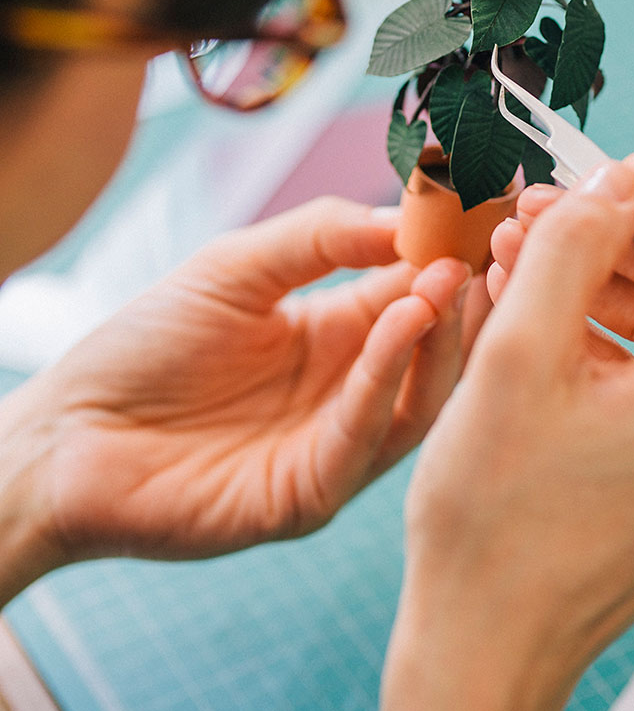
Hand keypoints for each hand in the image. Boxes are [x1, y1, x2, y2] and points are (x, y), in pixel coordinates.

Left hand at [0, 197, 475, 594]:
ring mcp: (334, 449)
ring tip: (444, 282)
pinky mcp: (307, 496)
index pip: (418, 293)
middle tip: (486, 250)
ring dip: (438, 340)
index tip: (488, 214)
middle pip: (436, 351)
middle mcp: (349, 392)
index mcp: (338, 335)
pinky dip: (385, 382)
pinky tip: (396, 328)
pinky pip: (362, 441)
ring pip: (417, 401)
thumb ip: (319, 238)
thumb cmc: (146, 345)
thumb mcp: (237, 267)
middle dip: (466, 300)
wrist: (68, 431)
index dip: (453, 255)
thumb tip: (405, 217)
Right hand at [381, 157, 633, 710]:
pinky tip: (533, 326)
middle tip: (534, 220)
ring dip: (601, 284)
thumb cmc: (494, 524)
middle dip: (620, 237)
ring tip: (515, 269)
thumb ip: (571, 247)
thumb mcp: (516, 357)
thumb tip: (613, 184)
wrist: (486, 648)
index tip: (617, 185)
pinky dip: (605, 339)